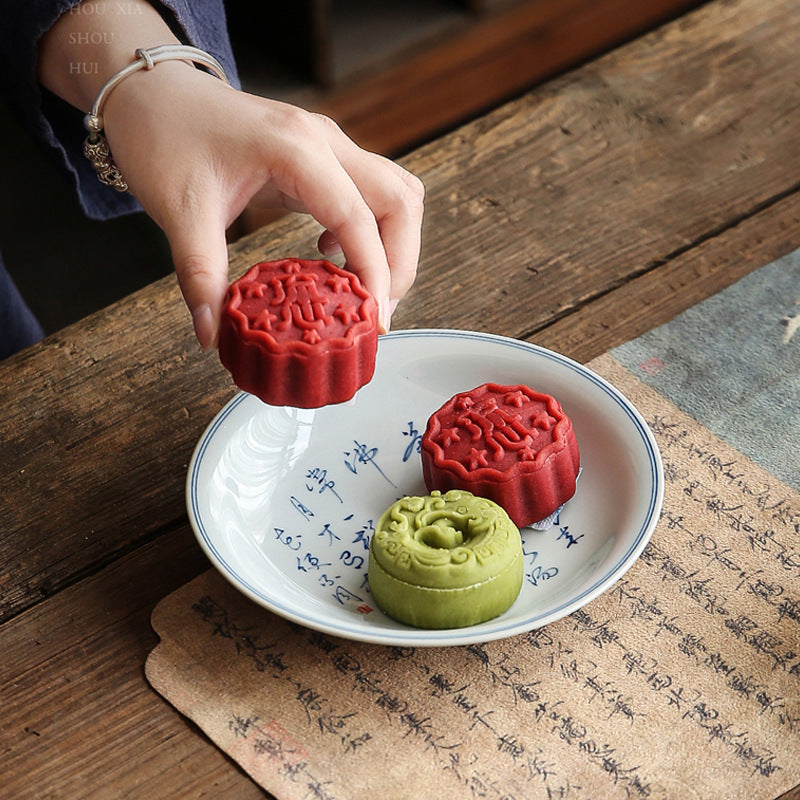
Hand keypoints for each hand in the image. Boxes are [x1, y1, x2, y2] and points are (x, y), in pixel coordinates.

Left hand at [103, 62, 424, 346]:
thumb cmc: (164, 137)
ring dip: (394, 246)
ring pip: (397, 194)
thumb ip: (200, 275)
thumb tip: (214, 336)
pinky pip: (372, 193)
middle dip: (399, 263)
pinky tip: (331, 255)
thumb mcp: (178, 210)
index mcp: (296, 149)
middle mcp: (326, 141)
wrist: (153, 93)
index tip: (374, 321)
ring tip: (365, 292)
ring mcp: (330, 145)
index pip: (359, 216)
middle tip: (375, 313)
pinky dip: (372, 231)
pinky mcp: (324, 157)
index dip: (376, 273)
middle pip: (400, 201)